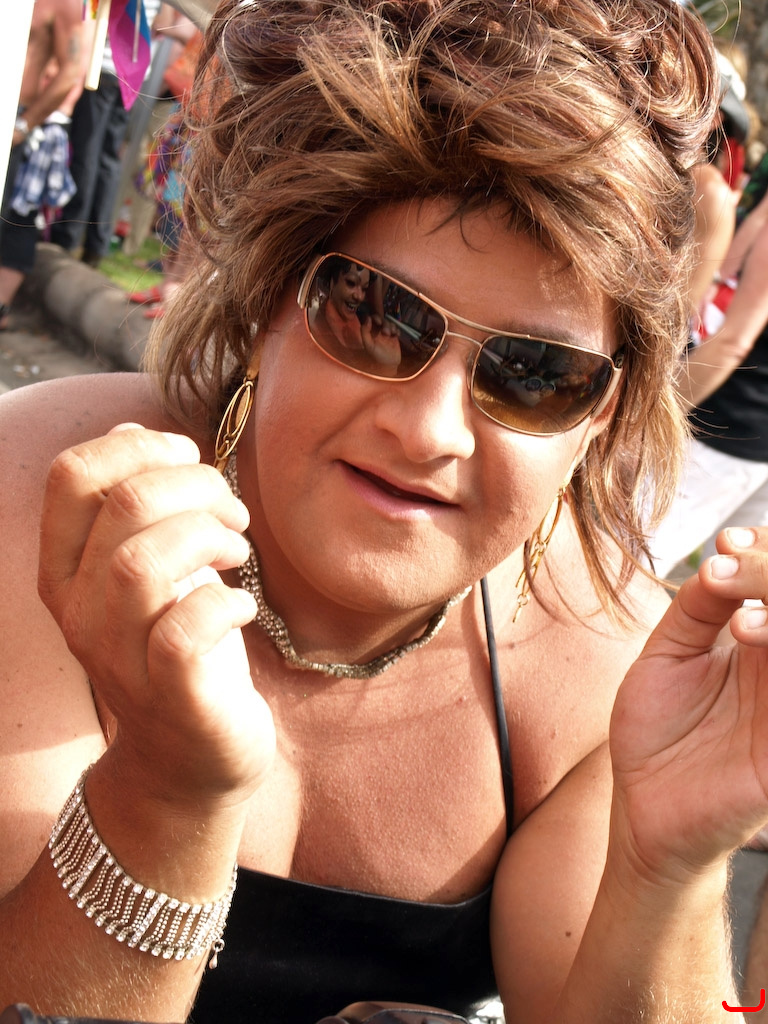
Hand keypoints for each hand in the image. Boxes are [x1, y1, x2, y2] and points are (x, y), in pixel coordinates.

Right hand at [37, 425, 274, 810]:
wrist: (190, 761)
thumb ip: (135, 507)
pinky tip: (243, 605)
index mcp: (67, 571)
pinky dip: (226, 601)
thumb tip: (134, 432)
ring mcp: (119, 658)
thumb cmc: (179, 650)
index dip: (137, 446)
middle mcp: (79, 612)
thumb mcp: (149, 572)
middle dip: (196, 485)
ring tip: (239, 549)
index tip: (188, 458)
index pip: (70, 475)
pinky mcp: (171, 695)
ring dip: (210, 536)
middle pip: (124, 505)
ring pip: (143, 562)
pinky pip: (184, 628)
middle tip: (232, 511)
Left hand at [360, 315, 401, 369]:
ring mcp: (386, 334)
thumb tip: (368, 318)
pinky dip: (396, 330)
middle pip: (381, 319)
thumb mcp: (368, 345)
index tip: (378, 322)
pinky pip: (396, 328)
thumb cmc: (377, 357)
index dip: (374, 317)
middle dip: (384, 322)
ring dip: (390, 326)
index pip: (370, 319)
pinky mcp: (394, 337)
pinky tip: (396, 335)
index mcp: (369, 333)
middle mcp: (377, 332)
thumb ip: (365, 331)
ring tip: (390, 334)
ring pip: (389, 323)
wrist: (389, 365)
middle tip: (385, 330)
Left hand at [609, 526, 767, 877]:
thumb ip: (697, 609)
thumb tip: (722, 558)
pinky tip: (749, 634)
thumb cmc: (655, 731)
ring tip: (739, 619)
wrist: (643, 807)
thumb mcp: (667, 655)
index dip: (764, 553)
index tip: (727, 543)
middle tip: (732, 563)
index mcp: (760, 642)